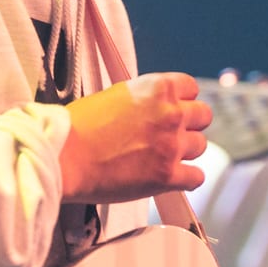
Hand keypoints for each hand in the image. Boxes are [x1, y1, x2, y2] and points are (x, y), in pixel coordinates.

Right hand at [58, 72, 211, 203]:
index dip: (183, 99)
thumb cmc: (79, 127)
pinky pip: (196, 177)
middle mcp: (170, 114)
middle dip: (189, 124)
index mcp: (157, 88)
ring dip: (185, 152)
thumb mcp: (115, 95)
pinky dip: (186, 179)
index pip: (191, 87)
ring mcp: (171, 145)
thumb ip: (144, 99)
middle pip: (203, 116)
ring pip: (200, 146)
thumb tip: (154, 108)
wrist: (64, 156)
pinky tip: (172, 178)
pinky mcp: (167, 175)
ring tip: (163, 157)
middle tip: (172, 134)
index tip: (176, 108)